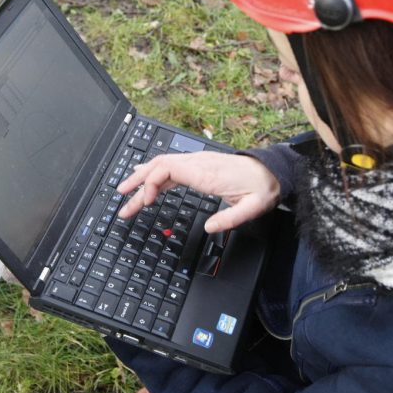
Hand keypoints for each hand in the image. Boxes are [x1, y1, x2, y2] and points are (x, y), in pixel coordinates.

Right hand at [116, 152, 280, 233]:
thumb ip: (230, 218)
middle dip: (137, 181)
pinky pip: (170, 168)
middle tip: (121, 198)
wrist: (272, 172)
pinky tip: (144, 180)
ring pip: (161, 165)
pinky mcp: (198, 167)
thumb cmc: (261, 187)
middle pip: (158, 166)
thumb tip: (208, 229)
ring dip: (141, 178)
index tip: (144, 202)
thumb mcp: (252, 207)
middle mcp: (198, 163)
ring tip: (124, 192)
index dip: (151, 184)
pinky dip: (154, 175)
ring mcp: (197, 163)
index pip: (167, 169)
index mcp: (206, 172)